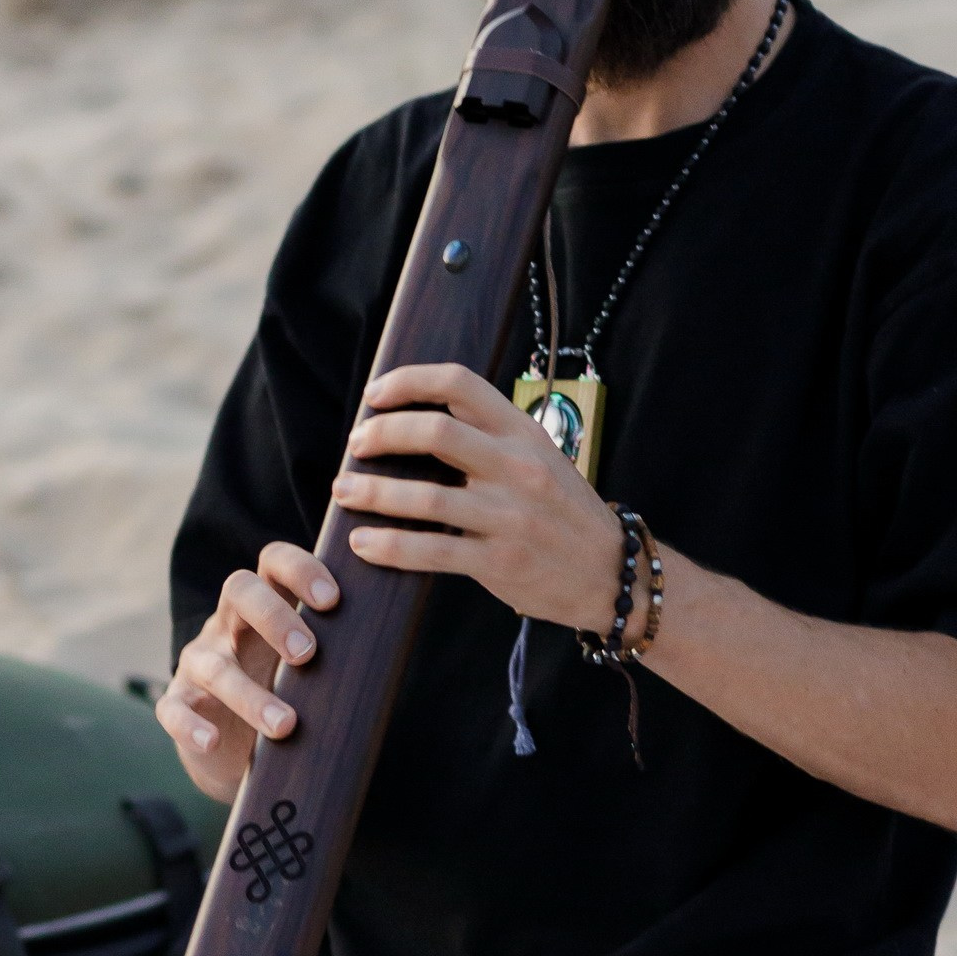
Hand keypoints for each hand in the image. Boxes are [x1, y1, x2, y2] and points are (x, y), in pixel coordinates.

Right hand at [157, 540, 338, 804]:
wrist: (241, 748)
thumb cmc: (292, 695)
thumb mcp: (315, 669)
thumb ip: (342, 650)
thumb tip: (398, 645)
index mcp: (266, 604)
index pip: (274, 562)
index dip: (300, 570)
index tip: (333, 599)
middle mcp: (228, 624)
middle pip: (238, 591)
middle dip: (274, 616)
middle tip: (308, 653)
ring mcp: (199, 663)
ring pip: (213, 664)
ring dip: (249, 693)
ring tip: (286, 726)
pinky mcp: (178, 704)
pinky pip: (173, 708)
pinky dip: (189, 725)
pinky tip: (210, 740)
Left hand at [332, 363, 623, 628]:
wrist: (612, 573)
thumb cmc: (562, 513)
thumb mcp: (539, 458)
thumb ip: (489, 438)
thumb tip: (416, 423)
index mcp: (524, 432)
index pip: (460, 385)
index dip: (408, 381)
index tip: (375, 396)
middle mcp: (518, 468)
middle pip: (434, 433)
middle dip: (381, 435)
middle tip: (355, 446)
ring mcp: (510, 516)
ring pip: (424, 497)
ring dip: (373, 492)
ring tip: (343, 492)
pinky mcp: (501, 562)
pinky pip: (432, 551)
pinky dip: (389, 546)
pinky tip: (362, 543)